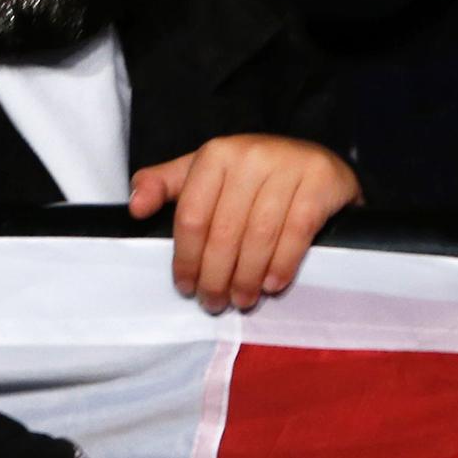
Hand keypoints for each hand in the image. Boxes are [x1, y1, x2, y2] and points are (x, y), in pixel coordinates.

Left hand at [129, 135, 362, 311]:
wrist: (315, 162)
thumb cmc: (251, 175)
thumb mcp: (203, 172)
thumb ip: (163, 185)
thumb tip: (135, 208)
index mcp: (215, 155)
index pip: (192, 216)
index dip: (185, 257)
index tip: (184, 287)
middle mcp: (250, 156)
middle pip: (224, 230)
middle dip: (215, 275)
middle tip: (213, 303)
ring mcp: (288, 167)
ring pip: (259, 236)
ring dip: (247, 277)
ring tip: (241, 301)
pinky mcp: (322, 182)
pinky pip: (296, 232)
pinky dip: (281, 264)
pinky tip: (272, 286)